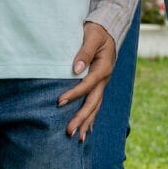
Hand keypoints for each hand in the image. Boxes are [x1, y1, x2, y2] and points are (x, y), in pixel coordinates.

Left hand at [58, 23, 115, 138]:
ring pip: (95, 107)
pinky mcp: (99, 85)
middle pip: (93, 102)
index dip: (74, 94)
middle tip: (69, 131)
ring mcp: (103, 84)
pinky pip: (95, 104)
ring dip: (87, 122)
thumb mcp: (92, 36)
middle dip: (82, 118)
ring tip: (79, 138)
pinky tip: (87, 129)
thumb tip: (76, 69)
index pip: (88, 84)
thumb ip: (85, 52)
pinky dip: (91, 117)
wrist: (108, 30)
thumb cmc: (97, 31)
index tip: (59, 102)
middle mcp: (104, 79)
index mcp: (104, 68)